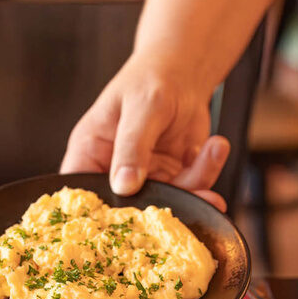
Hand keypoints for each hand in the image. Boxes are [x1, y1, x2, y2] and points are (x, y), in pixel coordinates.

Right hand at [59, 54, 230, 211]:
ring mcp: (145, 179)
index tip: (123, 226)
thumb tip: (124, 185)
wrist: (185, 72)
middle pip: (129, 209)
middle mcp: (114, 172)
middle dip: (162, 207)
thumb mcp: (142, 108)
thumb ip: (132, 146)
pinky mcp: (172, 179)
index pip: (82, 195)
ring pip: (166, 203)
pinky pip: (190, 189)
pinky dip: (206, 172)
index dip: (97, 217)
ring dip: (195, 187)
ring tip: (211, 153)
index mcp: (90, 154)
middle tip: (192, 198)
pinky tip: (215, 147)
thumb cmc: (151, 78)